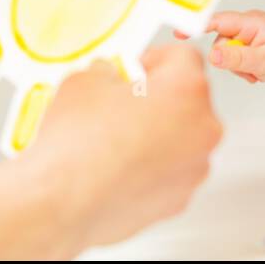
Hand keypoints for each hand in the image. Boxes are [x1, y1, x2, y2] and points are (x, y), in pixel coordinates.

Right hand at [25, 44, 223, 250]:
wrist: (61, 206)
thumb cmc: (76, 145)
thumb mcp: (83, 81)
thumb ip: (106, 71)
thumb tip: (108, 76)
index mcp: (188, 90)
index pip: (183, 57)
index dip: (153, 59)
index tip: (132, 70)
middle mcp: (203, 129)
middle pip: (186, 101)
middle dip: (156, 99)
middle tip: (120, 105)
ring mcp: (195, 168)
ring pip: (180, 139)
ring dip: (155, 135)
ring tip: (114, 142)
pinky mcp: (179, 200)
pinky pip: (169, 173)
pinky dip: (150, 168)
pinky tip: (117, 170)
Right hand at [205, 9, 264, 91]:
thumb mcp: (264, 62)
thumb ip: (236, 58)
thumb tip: (212, 54)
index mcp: (251, 22)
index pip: (217, 21)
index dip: (197, 26)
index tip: (179, 32)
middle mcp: (248, 26)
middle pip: (220, 42)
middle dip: (231, 61)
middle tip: (251, 69)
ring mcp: (249, 37)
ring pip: (226, 54)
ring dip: (239, 68)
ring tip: (259, 72)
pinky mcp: (250, 48)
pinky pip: (235, 61)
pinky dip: (244, 70)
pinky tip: (259, 73)